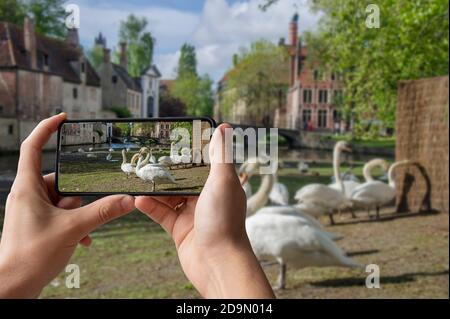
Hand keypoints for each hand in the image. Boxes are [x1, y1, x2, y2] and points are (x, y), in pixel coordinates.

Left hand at [0, 113, 135, 297]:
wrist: (13, 286)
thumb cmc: (30, 256)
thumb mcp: (73, 229)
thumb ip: (103, 211)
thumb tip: (127, 199)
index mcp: (27, 187)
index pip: (33, 147)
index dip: (47, 128)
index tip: (64, 118)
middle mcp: (28, 195)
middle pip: (60, 180)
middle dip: (77, 197)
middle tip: (79, 215)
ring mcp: (32, 209)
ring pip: (64, 200)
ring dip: (78, 214)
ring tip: (80, 233)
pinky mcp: (38, 222)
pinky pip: (61, 214)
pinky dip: (74, 224)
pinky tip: (82, 239)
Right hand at [135, 123, 273, 297]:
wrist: (217, 262)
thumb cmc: (224, 220)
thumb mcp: (222, 181)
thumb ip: (221, 155)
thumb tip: (224, 127)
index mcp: (220, 185)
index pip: (204, 163)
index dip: (190, 153)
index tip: (173, 141)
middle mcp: (206, 199)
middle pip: (183, 180)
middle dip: (167, 171)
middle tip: (148, 158)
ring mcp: (192, 214)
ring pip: (170, 196)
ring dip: (155, 189)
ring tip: (138, 177)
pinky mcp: (179, 229)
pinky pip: (162, 214)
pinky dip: (150, 207)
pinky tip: (138, 199)